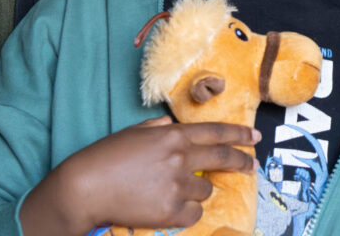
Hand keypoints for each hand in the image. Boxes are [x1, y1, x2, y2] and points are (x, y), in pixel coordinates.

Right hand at [20, 117, 258, 235]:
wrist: (84, 187)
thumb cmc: (103, 157)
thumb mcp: (133, 132)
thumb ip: (157, 129)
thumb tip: (171, 126)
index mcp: (172, 134)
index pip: (215, 132)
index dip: (239, 134)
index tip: (255, 136)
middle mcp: (180, 157)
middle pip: (223, 158)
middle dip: (242, 161)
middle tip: (252, 165)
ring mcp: (177, 185)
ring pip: (206, 190)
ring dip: (199, 191)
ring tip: (178, 192)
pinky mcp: (170, 211)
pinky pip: (194, 213)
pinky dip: (188, 212)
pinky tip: (173, 208)